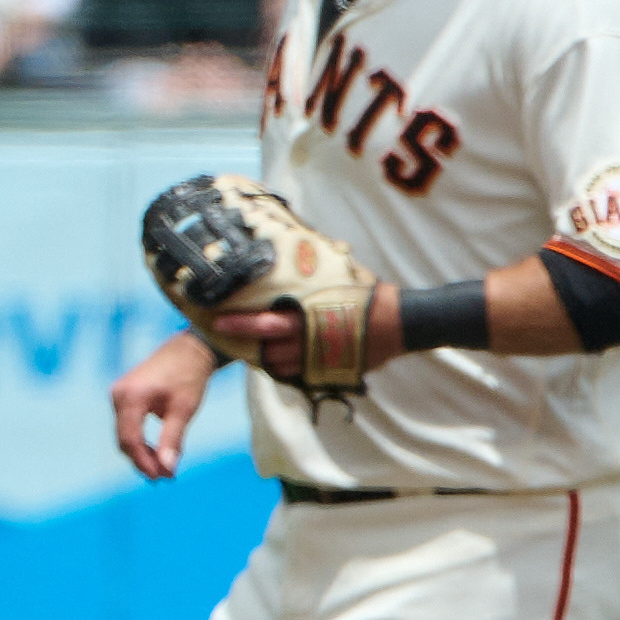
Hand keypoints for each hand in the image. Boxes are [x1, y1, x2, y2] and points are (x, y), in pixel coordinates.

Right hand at [112, 329, 222, 479]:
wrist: (188, 350)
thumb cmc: (189, 377)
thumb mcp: (184, 410)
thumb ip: (173, 439)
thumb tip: (168, 469)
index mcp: (131, 397)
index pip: (130, 439)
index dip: (144, 462)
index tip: (161, 478)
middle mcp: (118, 395)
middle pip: (125, 439)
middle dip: (143, 460)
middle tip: (165, 478)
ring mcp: (118, 394)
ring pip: (125, 433)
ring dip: (142, 453)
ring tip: (163, 469)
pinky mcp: (124, 396)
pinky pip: (128, 425)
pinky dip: (140, 440)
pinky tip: (157, 452)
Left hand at [212, 282, 402, 388]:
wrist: (400, 324)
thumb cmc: (369, 295)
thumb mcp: (340, 275)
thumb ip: (313, 269)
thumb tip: (295, 244)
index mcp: (310, 316)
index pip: (266, 323)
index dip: (240, 323)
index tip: (218, 319)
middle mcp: (310, 341)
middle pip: (266, 349)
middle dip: (245, 341)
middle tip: (226, 332)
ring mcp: (320, 361)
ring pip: (279, 366)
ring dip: (265, 357)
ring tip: (255, 344)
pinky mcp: (330, 373)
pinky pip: (298, 375)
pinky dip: (285, 368)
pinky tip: (280, 356)